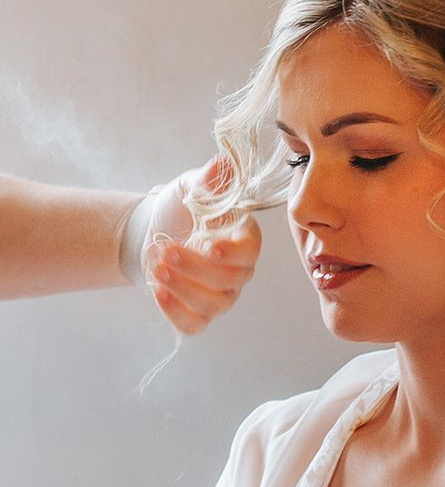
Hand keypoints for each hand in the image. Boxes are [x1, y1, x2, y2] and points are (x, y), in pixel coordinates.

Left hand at [139, 158, 261, 334]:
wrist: (151, 234)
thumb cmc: (179, 209)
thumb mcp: (190, 187)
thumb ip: (208, 179)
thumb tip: (222, 162)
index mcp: (243, 239)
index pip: (250, 251)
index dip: (233, 253)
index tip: (208, 246)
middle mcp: (238, 270)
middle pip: (230, 280)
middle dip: (195, 268)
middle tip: (165, 250)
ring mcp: (221, 295)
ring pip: (214, 304)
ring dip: (183, 289)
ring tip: (156, 266)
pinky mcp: (199, 313)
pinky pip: (195, 323)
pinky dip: (175, 312)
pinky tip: (157, 292)